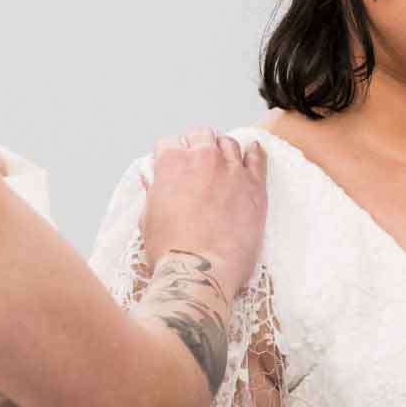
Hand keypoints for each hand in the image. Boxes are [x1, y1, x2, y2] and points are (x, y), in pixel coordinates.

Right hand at [144, 128, 267, 303]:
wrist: (201, 272)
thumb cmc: (170, 251)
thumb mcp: (147, 219)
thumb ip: (152, 193)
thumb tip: (151, 182)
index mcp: (172, 164)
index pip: (167, 144)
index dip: (167, 155)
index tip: (170, 167)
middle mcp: (202, 158)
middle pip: (200, 135)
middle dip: (195, 144)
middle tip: (196, 162)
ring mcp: (231, 170)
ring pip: (228, 143)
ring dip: (222, 149)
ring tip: (221, 162)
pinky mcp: (255, 186)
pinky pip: (258, 158)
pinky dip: (254, 153)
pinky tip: (252, 152)